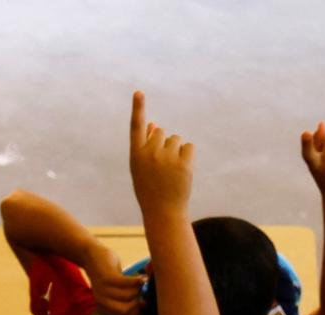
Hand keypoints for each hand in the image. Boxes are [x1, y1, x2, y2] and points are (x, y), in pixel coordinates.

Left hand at [83, 241, 143, 314]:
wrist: (91, 256)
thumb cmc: (108, 274)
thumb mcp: (115, 290)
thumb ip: (126, 299)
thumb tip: (145, 304)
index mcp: (103, 306)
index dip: (136, 312)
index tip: (144, 303)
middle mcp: (102, 300)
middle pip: (125, 309)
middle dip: (137, 303)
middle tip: (142, 293)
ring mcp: (104, 289)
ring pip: (128, 295)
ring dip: (138, 289)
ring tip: (140, 281)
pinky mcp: (108, 278)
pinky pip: (128, 283)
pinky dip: (138, 281)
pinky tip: (143, 277)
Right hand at [126, 91, 194, 216]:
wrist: (163, 212)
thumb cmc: (150, 188)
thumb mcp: (142, 167)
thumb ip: (145, 145)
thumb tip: (156, 124)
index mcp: (136, 154)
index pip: (136, 126)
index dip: (138, 108)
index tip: (139, 92)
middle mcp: (150, 153)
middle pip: (161, 133)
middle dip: (164, 143)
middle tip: (162, 166)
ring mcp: (167, 158)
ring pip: (176, 139)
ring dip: (176, 150)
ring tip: (172, 170)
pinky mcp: (184, 164)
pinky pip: (189, 147)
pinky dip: (187, 155)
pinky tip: (182, 169)